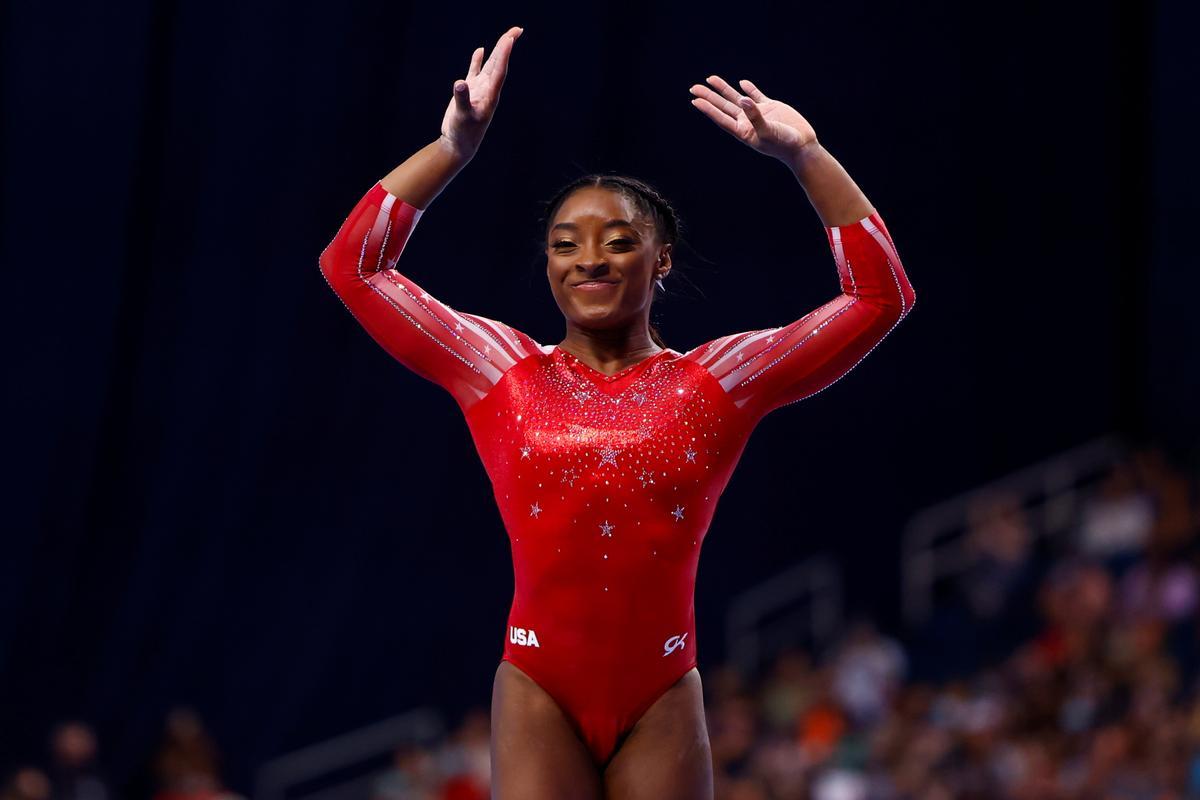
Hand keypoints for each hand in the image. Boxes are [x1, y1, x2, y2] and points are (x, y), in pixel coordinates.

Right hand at [440, 26, 523, 159]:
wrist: (459, 144)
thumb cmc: (462, 133)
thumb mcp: (462, 116)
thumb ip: (462, 99)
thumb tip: (460, 83)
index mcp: (490, 95)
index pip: (499, 70)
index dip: (504, 54)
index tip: (510, 38)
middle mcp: (488, 90)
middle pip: (500, 63)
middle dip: (507, 46)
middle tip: (517, 29)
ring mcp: (480, 90)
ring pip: (491, 65)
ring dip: (498, 50)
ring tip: (507, 35)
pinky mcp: (470, 91)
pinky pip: (476, 71)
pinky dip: (478, 60)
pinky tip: (481, 50)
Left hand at [689, 76, 817, 161]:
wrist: (801, 145)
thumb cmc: (783, 143)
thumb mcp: (767, 130)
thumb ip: (754, 115)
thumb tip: (742, 99)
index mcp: (743, 131)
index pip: (721, 117)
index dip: (707, 109)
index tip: (694, 100)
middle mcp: (747, 121)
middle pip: (723, 106)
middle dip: (709, 97)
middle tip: (693, 88)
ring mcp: (757, 113)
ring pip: (736, 98)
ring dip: (723, 89)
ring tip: (710, 79)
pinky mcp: (770, 107)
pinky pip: (757, 95)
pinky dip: (749, 89)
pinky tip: (741, 83)